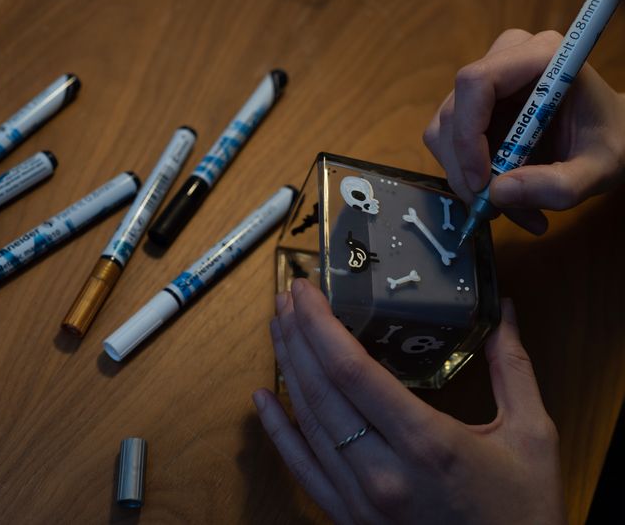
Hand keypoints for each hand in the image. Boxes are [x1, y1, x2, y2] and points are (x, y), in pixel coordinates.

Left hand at [253, 278, 564, 523]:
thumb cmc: (523, 514)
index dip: (319, 325)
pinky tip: (262, 399)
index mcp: (427, 444)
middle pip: (321, 390)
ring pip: (308, 423)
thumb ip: (513, 368)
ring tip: (279, 330)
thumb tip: (502, 310)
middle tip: (285, 299)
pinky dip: (278, 431)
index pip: (352, 370)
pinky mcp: (349, 518)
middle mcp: (382, 473)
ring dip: (288, 370)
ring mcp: (360, 500)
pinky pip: (302, 469)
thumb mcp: (531, 437)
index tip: (304, 291)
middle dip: (297, 336)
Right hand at [423, 29, 624, 233]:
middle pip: (454, 112)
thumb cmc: (607, 141)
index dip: (468, 133)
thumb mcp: (598, 170)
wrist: (606, 136)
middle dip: (464, 166)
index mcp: (542, 57)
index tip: (483, 181)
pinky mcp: (470, 106)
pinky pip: (447, 142)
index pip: (477, 82)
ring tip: (505, 207)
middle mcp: (506, 59)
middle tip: (491, 208)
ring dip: (463, 176)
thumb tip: (498, 193)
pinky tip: (497, 191)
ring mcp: (484, 82)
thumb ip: (558, 185)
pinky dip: (464, 174)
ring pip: (443, 132)